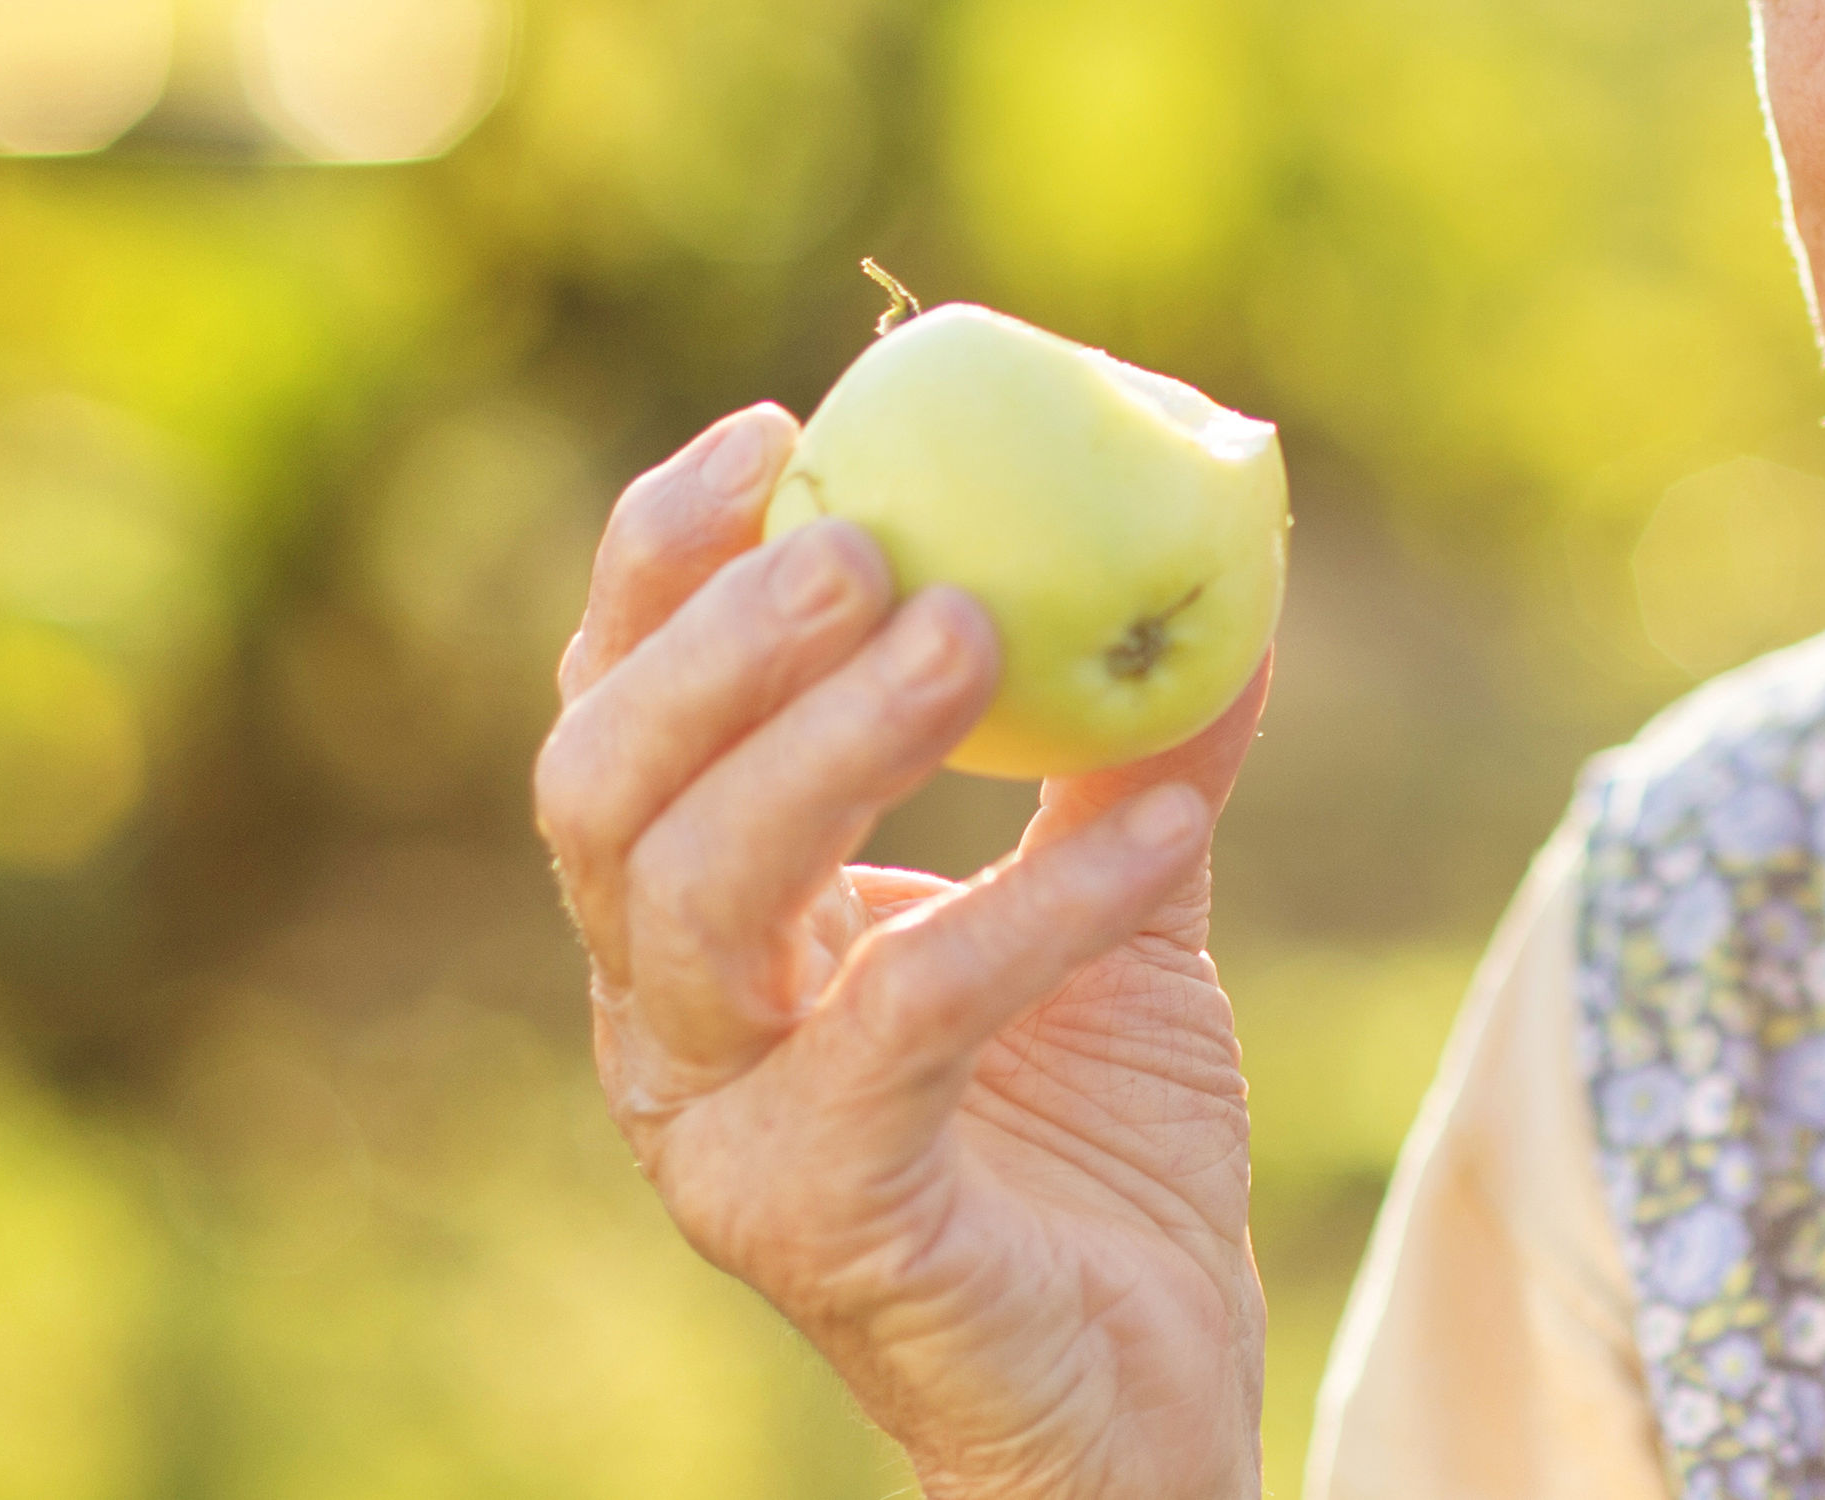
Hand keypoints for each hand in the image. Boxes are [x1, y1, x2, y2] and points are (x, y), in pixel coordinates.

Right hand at [537, 402, 1275, 1499]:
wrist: (1136, 1395)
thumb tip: (1223, 563)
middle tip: (866, 544)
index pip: (615, 712)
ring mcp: (721, 1130)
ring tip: (975, 631)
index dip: (657, 568)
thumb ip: (1136, 752)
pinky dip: (1034, 912)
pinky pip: (904, 1028)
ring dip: (829, 744)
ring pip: (698, 902)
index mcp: (698, 926)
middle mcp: (666, 1021)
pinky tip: (1164, 838)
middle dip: (714, 648)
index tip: (769, 428)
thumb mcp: (1122, 909)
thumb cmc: (1093, 1153)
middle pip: (600, 794)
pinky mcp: (822, 1218)